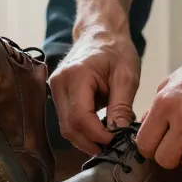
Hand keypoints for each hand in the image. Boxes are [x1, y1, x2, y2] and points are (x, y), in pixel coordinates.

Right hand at [49, 29, 140, 154]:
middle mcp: (59, 84)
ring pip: (66, 127)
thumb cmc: (115, 49)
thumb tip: (120, 135)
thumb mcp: (126, 76)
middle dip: (91, 143)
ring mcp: (55, 89)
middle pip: (69, 127)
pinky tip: (100, 129)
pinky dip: (83, 129)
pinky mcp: (58, 94)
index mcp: (75, 76)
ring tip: (109, 139)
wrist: (101, 32)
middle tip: (114, 148)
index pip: (80, 118)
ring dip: (87, 138)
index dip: (98, 136)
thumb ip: (121, 107)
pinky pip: (67, 119)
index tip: (117, 142)